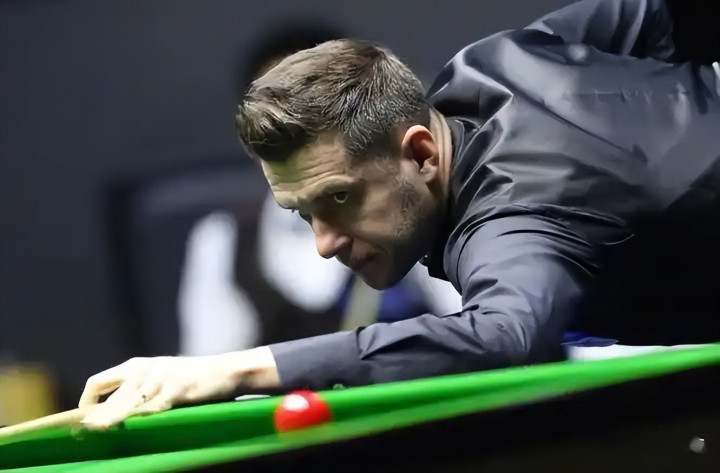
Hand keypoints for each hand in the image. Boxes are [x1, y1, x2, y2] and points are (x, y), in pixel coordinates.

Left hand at [79, 347, 279, 428]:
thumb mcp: (161, 378)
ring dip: (113, 422)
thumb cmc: (193, 379)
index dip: (85, 403)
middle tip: (85, 435)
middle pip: (109, 400)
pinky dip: (142, 422)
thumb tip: (113, 415)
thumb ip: (138, 391)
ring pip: (127, 407)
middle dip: (97, 419)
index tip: (83, 421)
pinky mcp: (176, 390)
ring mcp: (160, 379)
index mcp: (136, 365)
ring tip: (101, 435)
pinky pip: (153, 410)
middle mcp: (143, 370)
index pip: (97, 382)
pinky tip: (135, 432)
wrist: (227, 371)